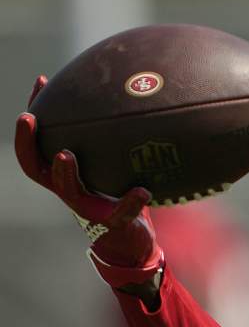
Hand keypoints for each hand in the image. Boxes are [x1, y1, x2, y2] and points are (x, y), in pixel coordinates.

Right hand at [14, 76, 162, 286]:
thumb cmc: (117, 194)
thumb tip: (118, 100)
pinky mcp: (112, 223)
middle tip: (29, 118)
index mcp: (64, 176)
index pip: (37, 148)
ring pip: (68, 192)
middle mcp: (69, 191)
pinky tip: (142, 191)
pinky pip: (120, 212)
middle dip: (28, 143)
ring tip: (66, 155)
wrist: (130, 240)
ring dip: (65, 173)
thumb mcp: (111, 167)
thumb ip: (109, 144)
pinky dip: (131, 201)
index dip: (35, 119)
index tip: (39, 85)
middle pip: (36, 169)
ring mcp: (87, 208)